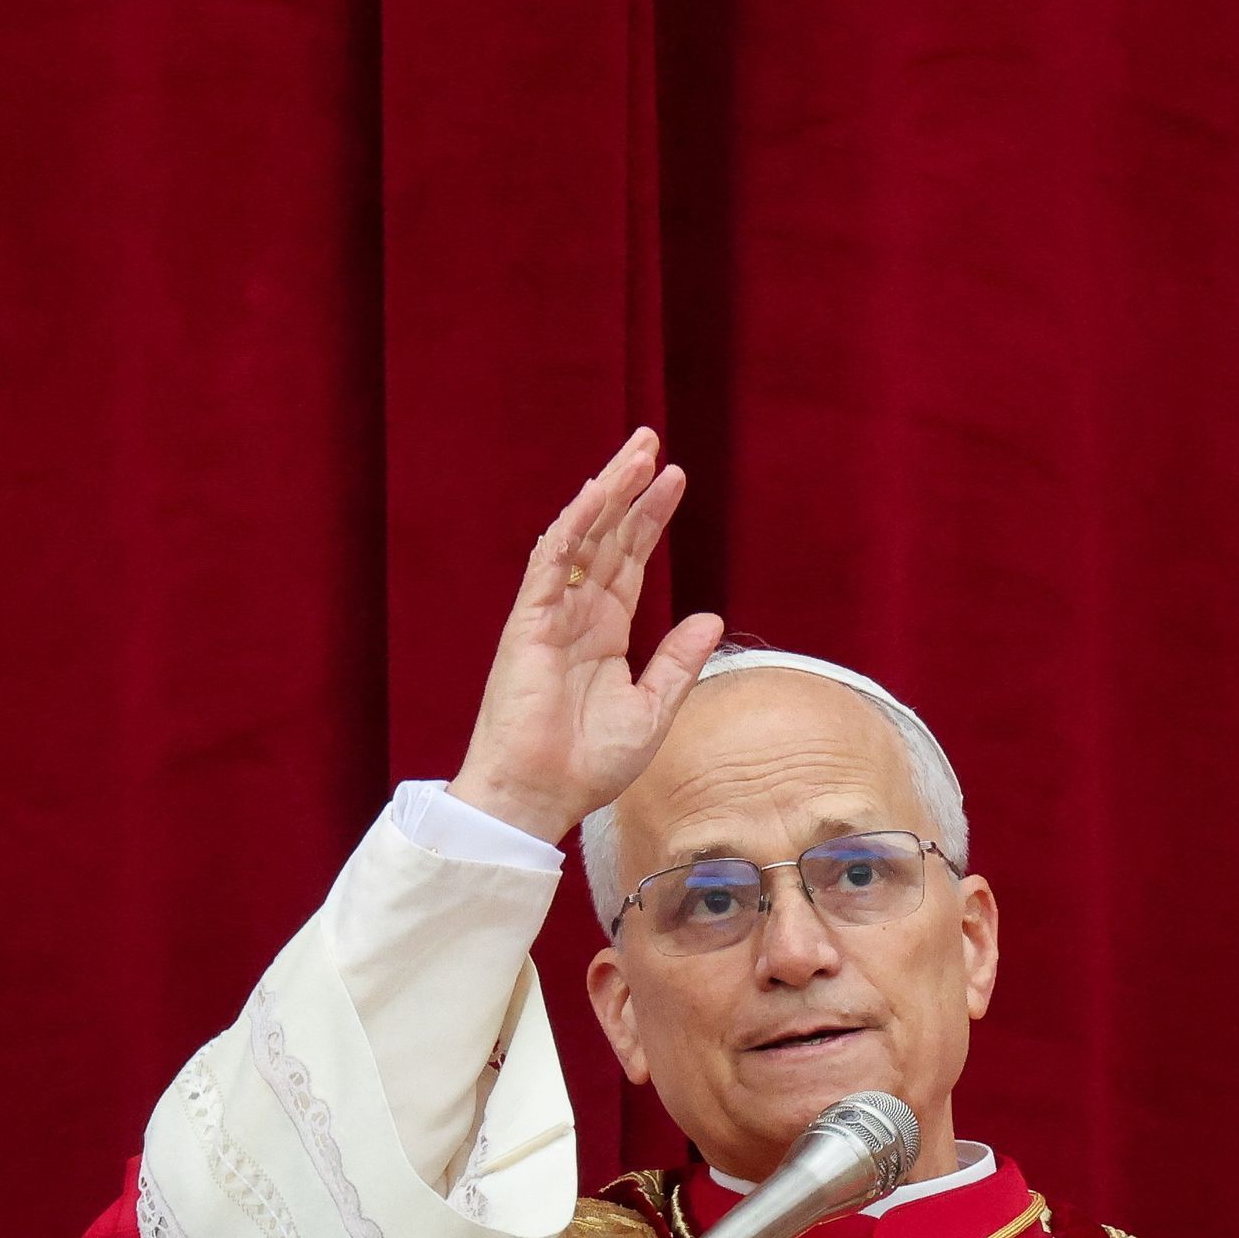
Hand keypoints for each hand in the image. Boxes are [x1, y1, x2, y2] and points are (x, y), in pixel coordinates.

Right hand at [448, 428, 725, 843]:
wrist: (541, 796)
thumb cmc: (589, 765)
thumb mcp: (653, 710)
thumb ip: (678, 661)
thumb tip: (711, 616)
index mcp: (604, 633)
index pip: (629, 560)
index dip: (650, 518)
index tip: (675, 478)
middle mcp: (576, 614)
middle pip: (607, 536)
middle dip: (630, 489)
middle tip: (652, 441)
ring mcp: (550, 614)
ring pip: (580, 537)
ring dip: (607, 493)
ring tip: (636, 453)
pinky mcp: (528, 622)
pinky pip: (550, 562)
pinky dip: (574, 526)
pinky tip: (597, 494)